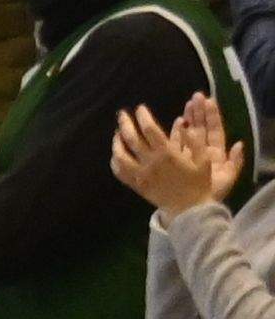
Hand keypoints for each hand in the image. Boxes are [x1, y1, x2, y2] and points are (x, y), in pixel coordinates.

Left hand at [116, 98, 246, 217]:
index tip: (140, 108)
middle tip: (122, 114)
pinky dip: (115, 161)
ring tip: (117, 133)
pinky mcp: (136, 185)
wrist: (189, 210)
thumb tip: (183, 123)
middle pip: (131, 138)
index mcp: (167, 153)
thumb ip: (194, 141)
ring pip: (120, 155)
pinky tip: (116, 155)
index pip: (150, 129)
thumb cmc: (199, 183)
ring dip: (116, 142)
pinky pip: (119, 172)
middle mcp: (150, 162)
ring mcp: (140, 174)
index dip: (143, 116)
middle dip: (125, 123)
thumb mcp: (204, 159)